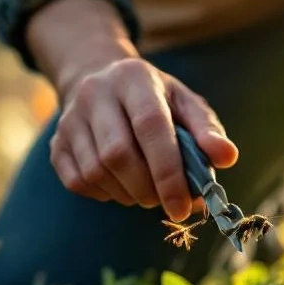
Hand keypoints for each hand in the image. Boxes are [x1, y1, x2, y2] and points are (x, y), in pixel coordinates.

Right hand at [26, 0, 237, 220]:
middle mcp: (96, 93)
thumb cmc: (153, 98)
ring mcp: (70, 118)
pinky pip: (77, 181)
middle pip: (118, 154)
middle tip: (166, 200)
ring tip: (146, 190)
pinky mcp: (56, 143)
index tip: (183, 206)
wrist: (98, 79)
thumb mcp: (184, 102)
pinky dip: (105, 194)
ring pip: (96, 172)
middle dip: (148, 189)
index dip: (168, 171)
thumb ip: (207, 130)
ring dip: (128, 194)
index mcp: (134, 78)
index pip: (150, 126)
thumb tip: (227, 158)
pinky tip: (121, 185)